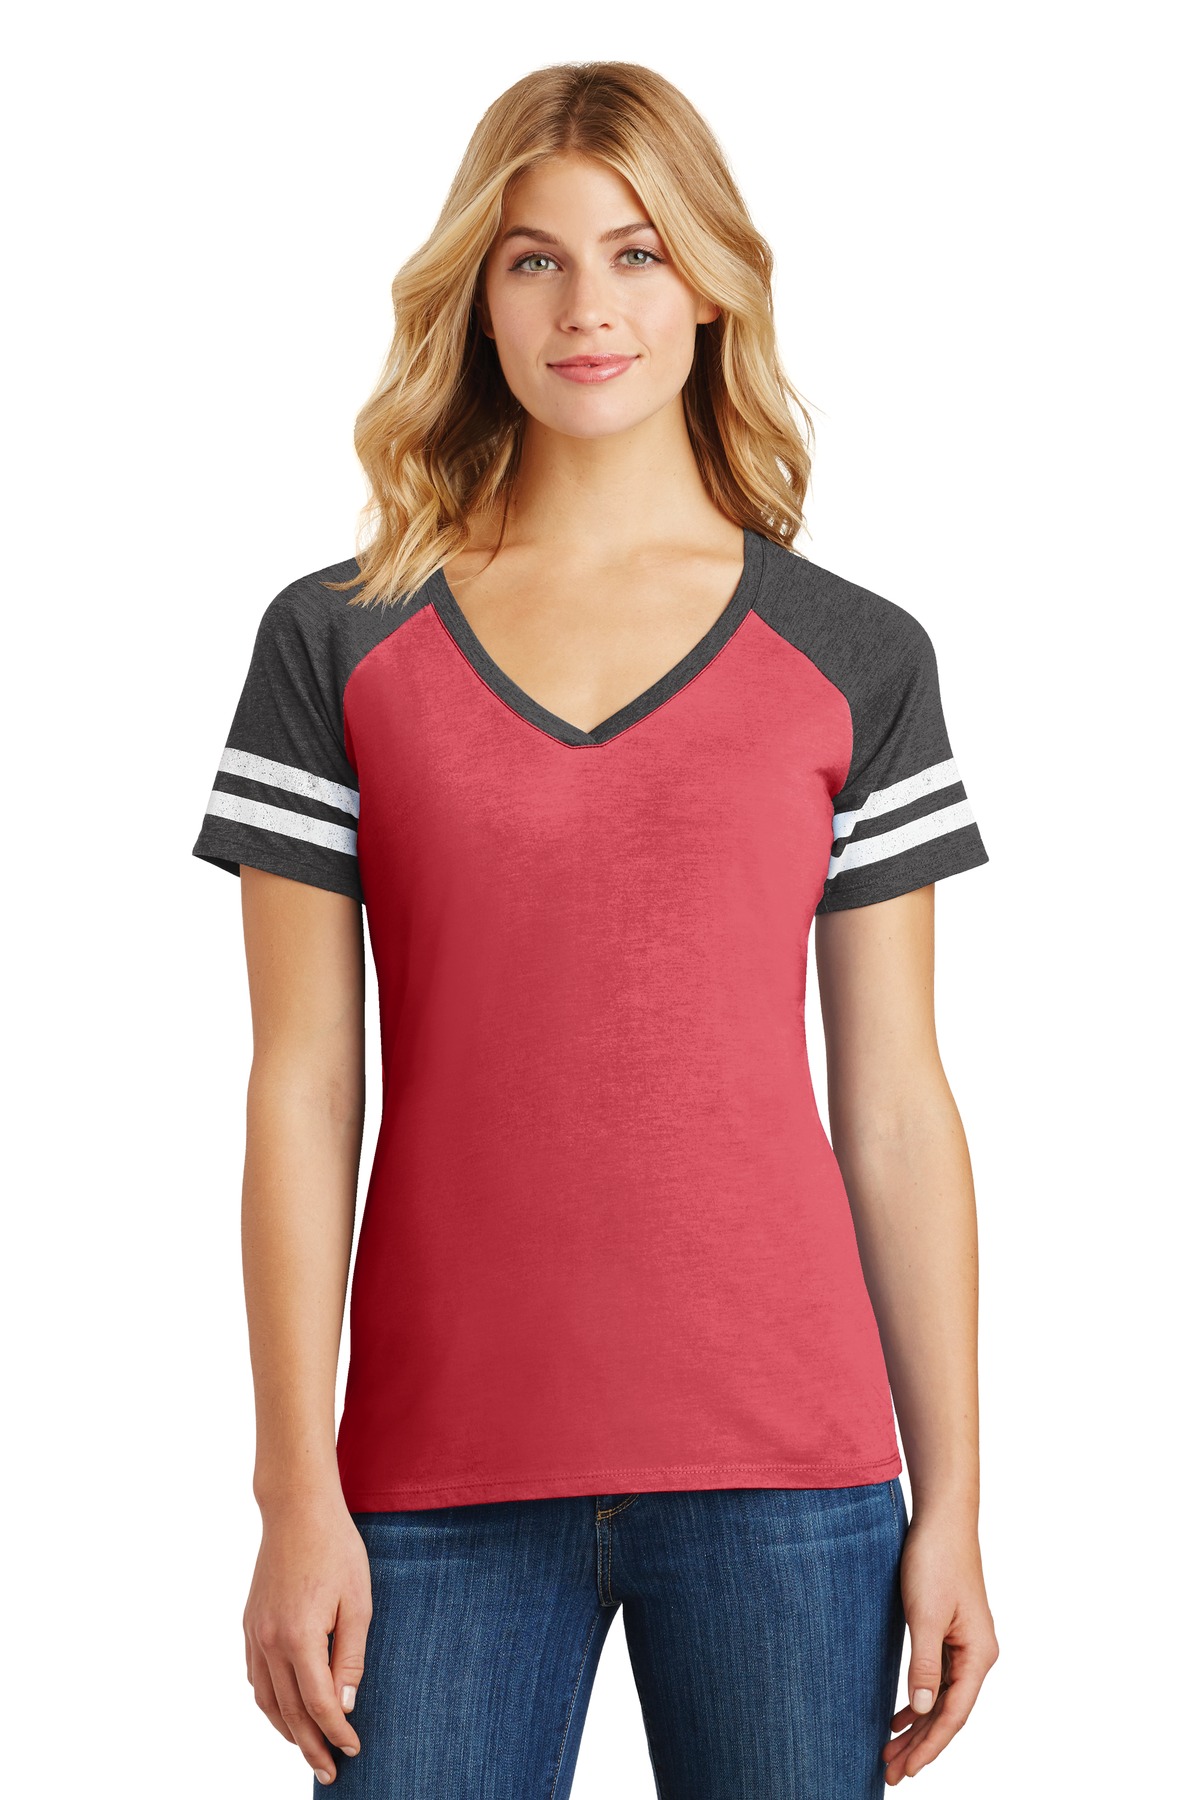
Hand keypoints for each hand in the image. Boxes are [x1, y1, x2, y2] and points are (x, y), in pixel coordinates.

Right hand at [244, 1495, 372, 1785]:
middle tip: (330, 1772)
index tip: (354, 1749)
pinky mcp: (249, 1623)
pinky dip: (269, 1701)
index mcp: (300, 1637)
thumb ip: (351, 1659)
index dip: (337, 1732)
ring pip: (266, 1699)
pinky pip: (255, 1676)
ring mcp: (254, 1633)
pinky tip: (284, 1708)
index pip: (318, 1704)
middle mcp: (269, 1641)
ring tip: (307, 1749)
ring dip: (286, 1730)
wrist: (297, 1508)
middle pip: (289, 1711)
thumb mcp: (358, 1602)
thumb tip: (343, 1708)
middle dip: (310, 1746)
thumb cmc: (336, 1548)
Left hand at [883, 1507, 998, 1782]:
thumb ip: (924, 1665)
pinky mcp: (952, 1632)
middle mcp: (978, 1654)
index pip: (954, 1715)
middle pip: (948, 1713)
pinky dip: (920, 1700)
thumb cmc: (935, 1560)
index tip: (907, 1770)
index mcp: (978, 1655)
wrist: (943, 1517)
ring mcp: (966, 1644)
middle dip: (920, 1745)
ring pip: (942, 1698)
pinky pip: (938, 1679)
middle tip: (890, 1773)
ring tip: (890, 1752)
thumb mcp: (924, 1615)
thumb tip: (924, 1710)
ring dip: (918, 1726)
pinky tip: (901, 1715)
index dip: (930, 1746)